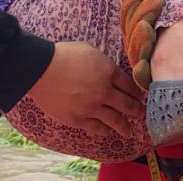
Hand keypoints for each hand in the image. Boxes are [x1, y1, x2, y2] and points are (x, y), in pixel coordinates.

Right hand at [27, 42, 143, 135]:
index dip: (137, 92)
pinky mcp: (78, 119)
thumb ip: (104, 63)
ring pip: (115, 121)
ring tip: (129, 131)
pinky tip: (108, 131)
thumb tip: (111, 71)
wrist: (40, 69)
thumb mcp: (90, 51)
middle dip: (137, 111)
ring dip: (125, 127)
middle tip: (141, 115)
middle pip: (127, 105)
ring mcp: (91, 107)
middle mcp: (104, 92)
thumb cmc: (63, 55)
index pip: (130, 86)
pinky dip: (104, 130)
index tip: (140, 96)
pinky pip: (96, 128)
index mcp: (109, 72)